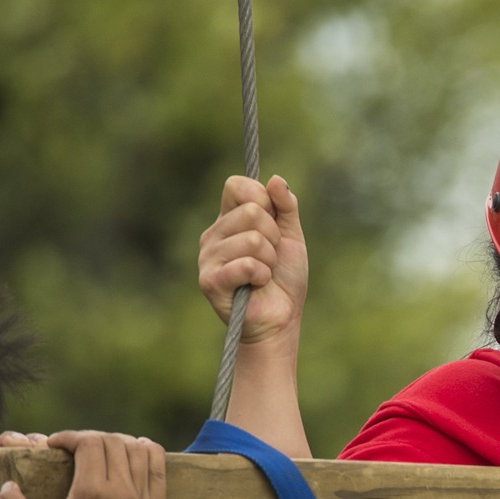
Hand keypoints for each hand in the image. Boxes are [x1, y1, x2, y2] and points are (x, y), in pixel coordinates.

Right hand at [0, 431, 167, 498]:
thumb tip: (10, 486)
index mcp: (92, 493)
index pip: (89, 442)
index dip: (70, 436)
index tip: (57, 445)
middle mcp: (124, 493)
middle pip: (115, 443)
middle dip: (93, 439)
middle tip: (78, 449)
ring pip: (143, 453)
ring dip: (123, 444)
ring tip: (107, 450)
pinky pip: (161, 473)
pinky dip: (151, 457)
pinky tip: (139, 455)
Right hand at [197, 174, 308, 349]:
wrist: (281, 319)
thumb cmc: (284, 279)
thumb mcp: (291, 238)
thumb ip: (286, 207)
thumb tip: (275, 180)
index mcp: (229, 219)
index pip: (237, 185)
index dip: (262, 199)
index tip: (273, 223)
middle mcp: (213, 234)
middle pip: (251, 212)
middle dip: (274, 238)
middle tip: (270, 258)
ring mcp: (208, 256)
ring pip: (253, 240)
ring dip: (270, 261)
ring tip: (264, 274)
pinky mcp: (210, 280)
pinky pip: (247, 264)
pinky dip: (262, 276)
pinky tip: (256, 285)